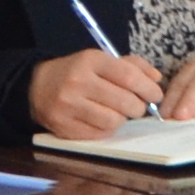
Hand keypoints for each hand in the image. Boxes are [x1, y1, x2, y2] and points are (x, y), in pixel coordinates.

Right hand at [30, 48, 165, 139]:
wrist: (37, 87)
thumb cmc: (78, 73)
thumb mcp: (102, 60)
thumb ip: (132, 66)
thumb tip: (156, 78)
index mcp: (90, 60)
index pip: (129, 77)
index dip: (148, 89)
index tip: (156, 95)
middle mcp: (78, 82)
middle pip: (124, 102)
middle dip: (139, 107)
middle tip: (138, 107)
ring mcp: (68, 106)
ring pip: (113, 121)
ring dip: (122, 119)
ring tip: (117, 112)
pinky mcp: (63, 127)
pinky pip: (99, 134)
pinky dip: (107, 129)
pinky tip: (102, 119)